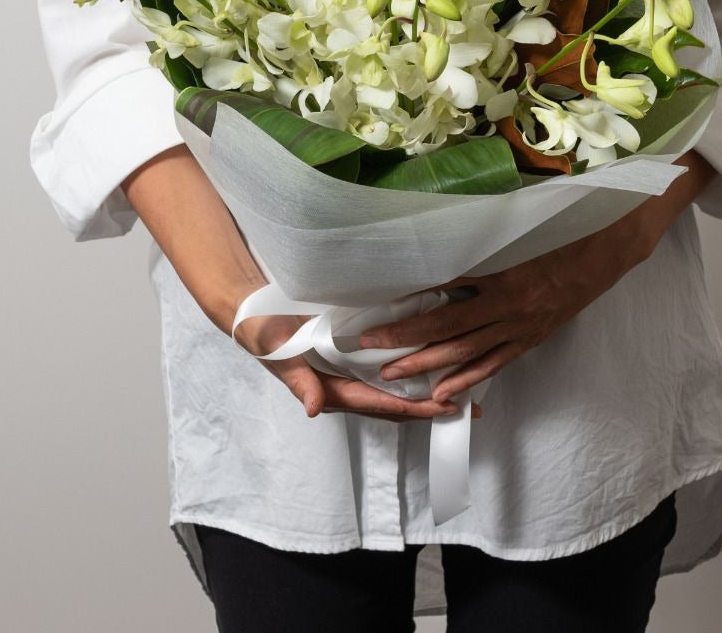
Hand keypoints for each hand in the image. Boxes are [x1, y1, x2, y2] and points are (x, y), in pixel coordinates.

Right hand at [235, 311, 482, 423]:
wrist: (253, 312)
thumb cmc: (265, 333)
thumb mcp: (279, 355)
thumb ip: (298, 380)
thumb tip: (314, 409)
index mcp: (331, 391)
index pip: (380, 403)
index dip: (414, 407)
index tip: (445, 407)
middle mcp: (344, 387)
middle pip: (393, 405)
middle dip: (429, 407)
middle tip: (468, 408)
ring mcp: (347, 373)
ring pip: (393, 390)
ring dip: (424, 392)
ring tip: (460, 391)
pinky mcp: (349, 356)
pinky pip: (384, 370)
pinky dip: (409, 370)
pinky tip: (431, 362)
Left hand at [355, 150, 717, 402]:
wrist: (615, 240)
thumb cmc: (567, 220)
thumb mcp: (521, 219)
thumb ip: (481, 228)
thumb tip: (437, 229)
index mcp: (505, 269)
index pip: (444, 287)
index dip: (408, 296)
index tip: (375, 301)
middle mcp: (511, 303)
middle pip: (448, 327)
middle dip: (405, 338)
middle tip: (368, 347)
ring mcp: (524, 324)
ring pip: (469, 351)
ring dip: (429, 364)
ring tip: (393, 374)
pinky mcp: (535, 335)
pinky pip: (497, 362)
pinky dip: (470, 378)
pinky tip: (445, 392)